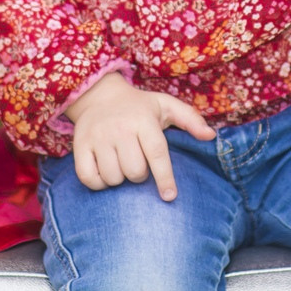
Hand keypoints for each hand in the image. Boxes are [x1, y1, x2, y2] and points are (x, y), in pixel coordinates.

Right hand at [66, 73, 214, 201]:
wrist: (98, 94)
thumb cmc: (138, 106)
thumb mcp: (166, 105)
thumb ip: (190, 119)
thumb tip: (211, 136)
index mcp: (143, 120)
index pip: (157, 154)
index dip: (165, 178)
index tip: (169, 196)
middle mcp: (120, 128)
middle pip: (135, 171)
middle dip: (139, 175)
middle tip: (137, 164)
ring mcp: (98, 137)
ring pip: (113, 177)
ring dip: (119, 179)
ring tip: (121, 164)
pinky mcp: (80, 146)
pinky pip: (89, 178)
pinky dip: (99, 183)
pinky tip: (105, 172)